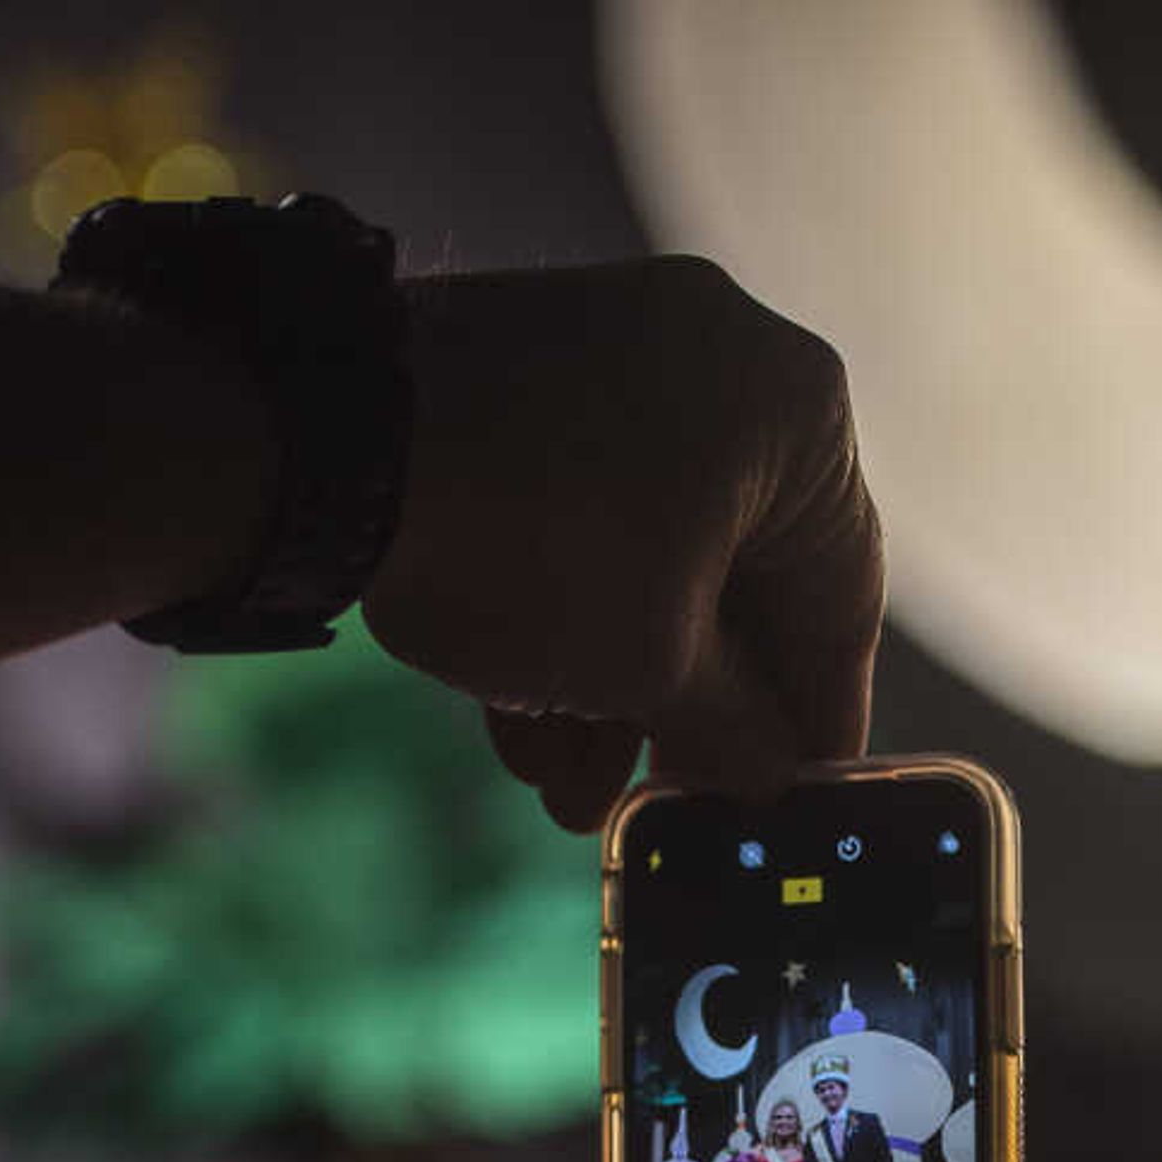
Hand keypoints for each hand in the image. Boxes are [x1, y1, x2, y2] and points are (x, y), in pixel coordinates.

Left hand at [360, 258, 884, 827]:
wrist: (321, 439)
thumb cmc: (527, 543)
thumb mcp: (650, 668)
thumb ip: (734, 731)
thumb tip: (769, 772)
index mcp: (797, 412)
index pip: (840, 598)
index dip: (815, 719)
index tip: (797, 798)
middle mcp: (722, 358)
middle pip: (736, 580)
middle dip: (685, 714)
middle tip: (664, 809)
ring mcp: (615, 352)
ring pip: (647, 555)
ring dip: (611, 685)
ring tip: (564, 788)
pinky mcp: (523, 370)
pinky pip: (579, 508)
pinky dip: (561, 611)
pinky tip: (519, 719)